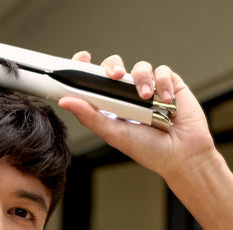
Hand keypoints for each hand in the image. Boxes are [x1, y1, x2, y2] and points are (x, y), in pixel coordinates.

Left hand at [58, 52, 215, 183]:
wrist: (181, 154)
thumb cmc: (148, 150)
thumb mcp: (113, 134)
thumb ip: (90, 117)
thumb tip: (65, 101)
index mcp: (110, 107)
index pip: (93, 82)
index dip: (85, 68)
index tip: (82, 59)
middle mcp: (127, 96)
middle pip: (114, 67)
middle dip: (113, 66)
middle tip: (116, 75)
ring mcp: (147, 89)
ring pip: (139, 67)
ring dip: (141, 80)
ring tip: (146, 98)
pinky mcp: (169, 85)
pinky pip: (162, 71)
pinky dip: (162, 83)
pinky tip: (165, 99)